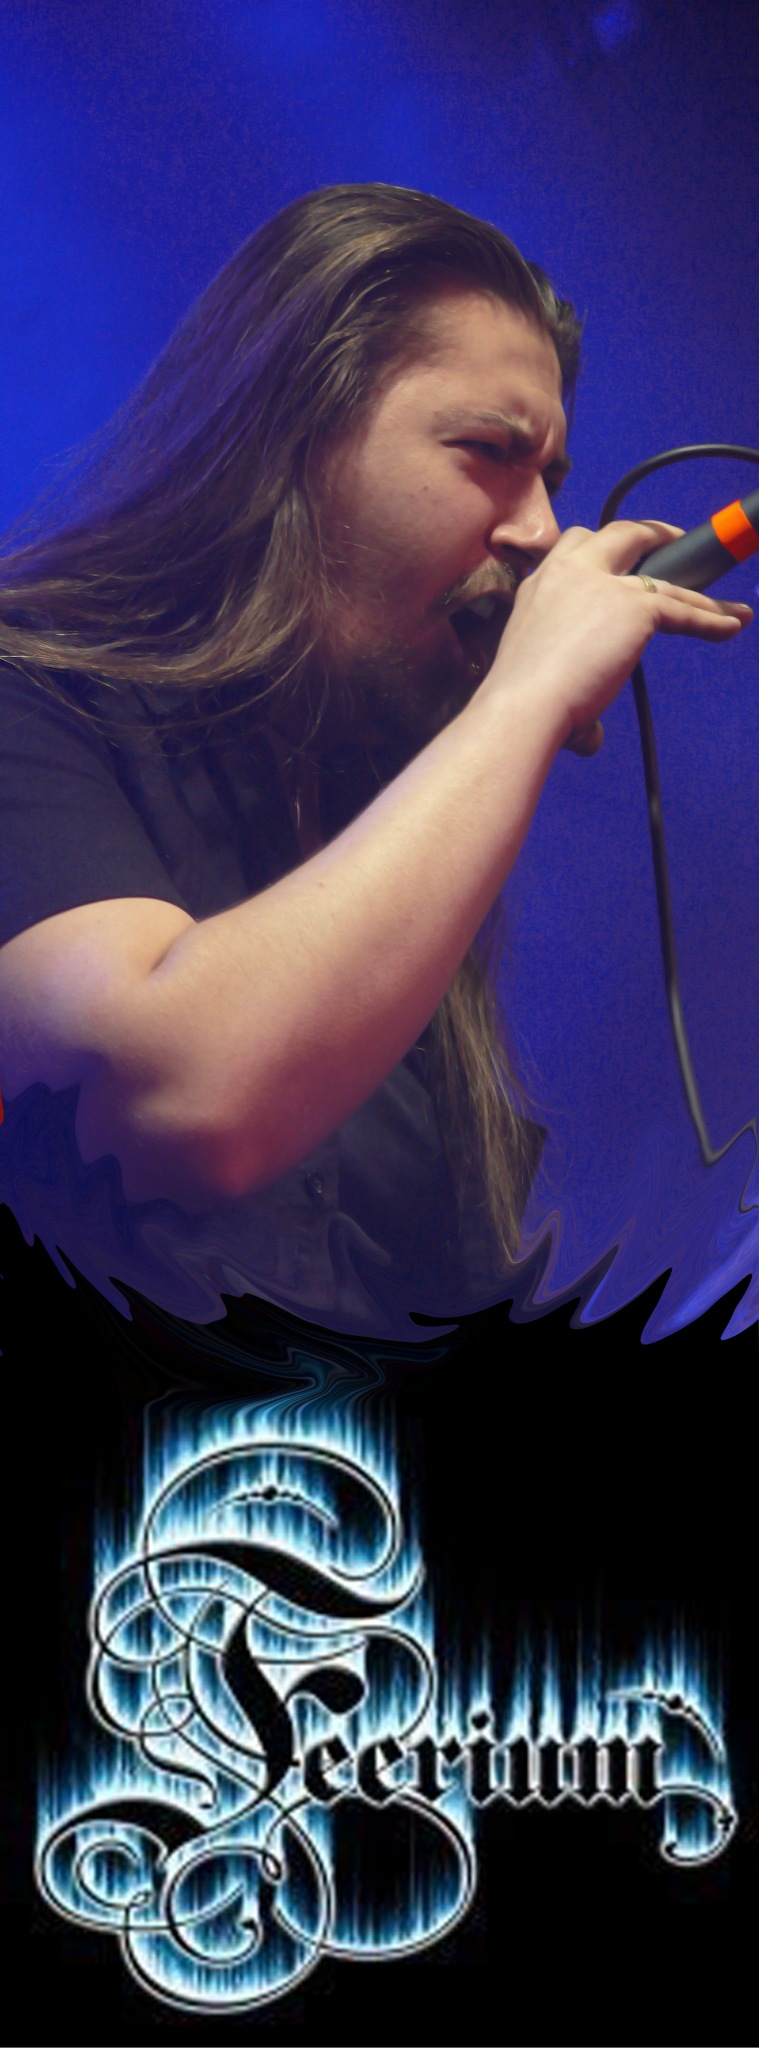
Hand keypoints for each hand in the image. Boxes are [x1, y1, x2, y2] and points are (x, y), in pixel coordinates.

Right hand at [480, 519, 752, 753]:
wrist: (523, 703)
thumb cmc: (518, 702)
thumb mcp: (533, 677)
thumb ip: (569, 697)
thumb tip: (589, 737)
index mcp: (540, 584)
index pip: (572, 548)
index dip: (597, 549)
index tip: (616, 558)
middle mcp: (570, 572)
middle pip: (617, 533)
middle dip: (648, 533)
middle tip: (670, 538)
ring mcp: (605, 584)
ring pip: (664, 578)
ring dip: (696, 590)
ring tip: (720, 599)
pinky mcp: (635, 607)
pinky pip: (684, 610)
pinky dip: (711, 619)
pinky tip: (733, 625)